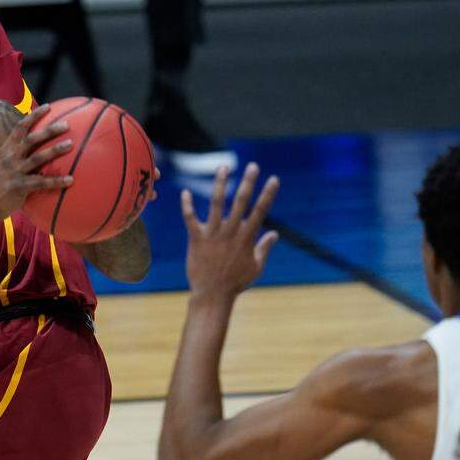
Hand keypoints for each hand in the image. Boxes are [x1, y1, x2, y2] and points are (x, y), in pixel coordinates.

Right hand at [0, 104, 73, 222]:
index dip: (34, 116)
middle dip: (49, 130)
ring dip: (55, 150)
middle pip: (31, 139)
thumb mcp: (0, 164)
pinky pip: (41, 182)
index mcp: (6, 150)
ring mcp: (14, 172)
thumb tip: (31, 146)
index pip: (19, 128)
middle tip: (66, 125)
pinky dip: (56, 181)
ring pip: (38, 158)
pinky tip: (70, 180)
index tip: (48, 107)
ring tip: (70, 145)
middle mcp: (10, 158)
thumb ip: (13, 154)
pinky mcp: (19, 187)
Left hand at [181, 163, 279, 303]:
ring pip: (216, 203)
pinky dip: (186, 205)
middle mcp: (230, 232)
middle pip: (241, 202)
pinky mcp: (196, 238)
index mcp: (246, 238)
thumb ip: (264, 248)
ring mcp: (213, 234)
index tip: (274, 179)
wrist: (212, 294)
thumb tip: (275, 233)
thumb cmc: (235, 283)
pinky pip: (190, 218)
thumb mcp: (256, 267)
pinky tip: (184, 192)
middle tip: (253, 166)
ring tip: (224, 167)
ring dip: (220, 184)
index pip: (260, 211)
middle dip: (248, 182)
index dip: (268, 194)